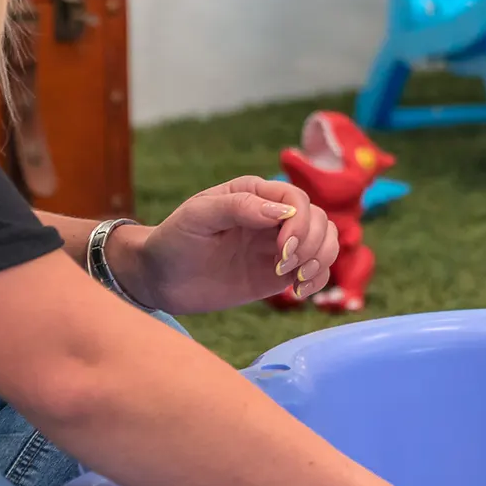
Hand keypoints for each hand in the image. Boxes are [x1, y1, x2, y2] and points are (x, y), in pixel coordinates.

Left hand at [115, 177, 339, 313]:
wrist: (160, 278)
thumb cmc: (174, 239)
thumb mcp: (198, 217)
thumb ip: (237, 207)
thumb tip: (281, 213)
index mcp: (255, 194)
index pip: (298, 200)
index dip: (300, 224)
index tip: (284, 249)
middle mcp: (273, 217)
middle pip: (319, 220)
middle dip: (312, 244)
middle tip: (285, 266)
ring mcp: (278, 246)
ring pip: (325, 243)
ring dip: (322, 260)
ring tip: (298, 280)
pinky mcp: (279, 274)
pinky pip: (316, 271)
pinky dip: (318, 280)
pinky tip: (298, 292)